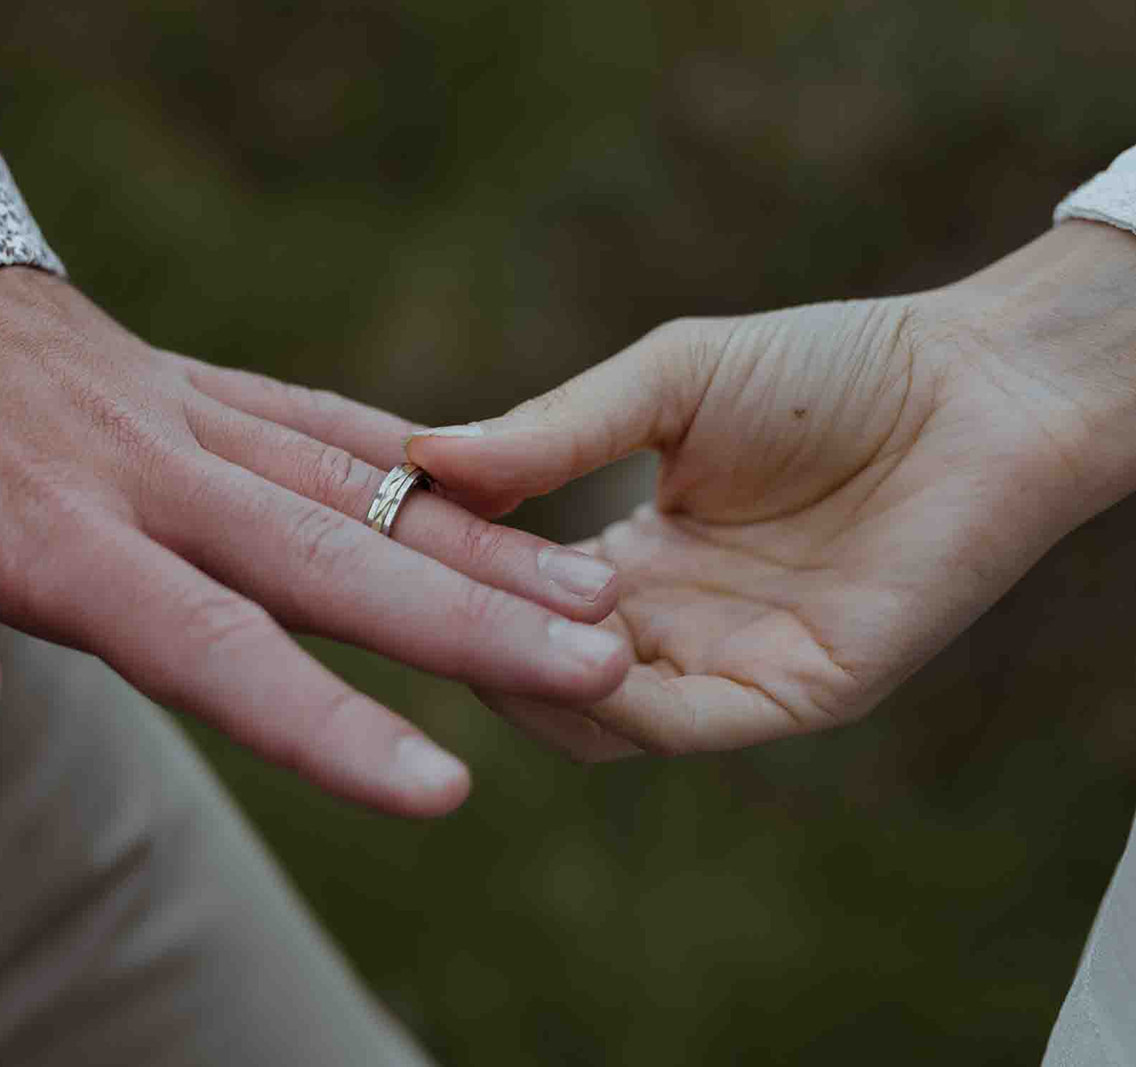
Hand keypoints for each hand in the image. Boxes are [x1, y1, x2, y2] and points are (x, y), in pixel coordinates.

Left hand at [0, 266, 631, 816]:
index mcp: (55, 529)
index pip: (218, 648)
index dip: (331, 725)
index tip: (443, 785)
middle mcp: (145, 470)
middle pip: (335, 560)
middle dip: (474, 627)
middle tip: (603, 664)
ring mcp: (174, 416)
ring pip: (356, 484)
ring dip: (476, 545)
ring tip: (588, 590)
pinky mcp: (176, 381)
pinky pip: (310, 415)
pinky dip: (401, 456)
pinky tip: (479, 486)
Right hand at [407, 222, 1135, 759]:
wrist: (975, 384)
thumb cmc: (831, 368)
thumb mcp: (665, 383)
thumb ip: (553, 431)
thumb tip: (419, 455)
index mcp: (634, 558)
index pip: (511, 597)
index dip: (447, 576)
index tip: (380, 542)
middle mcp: (669, 623)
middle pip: (537, 668)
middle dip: (470, 640)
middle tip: (409, 602)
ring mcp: (727, 663)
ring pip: (593, 716)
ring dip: (530, 677)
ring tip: (479, 624)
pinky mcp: (791, 691)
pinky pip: (678, 722)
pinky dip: (614, 700)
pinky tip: (577, 644)